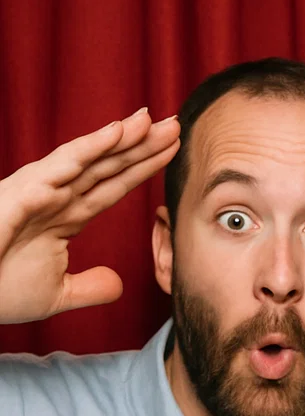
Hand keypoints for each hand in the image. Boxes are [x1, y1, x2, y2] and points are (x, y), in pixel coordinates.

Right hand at [0, 109, 179, 323]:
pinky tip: (114, 134)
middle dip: (140, 145)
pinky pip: (59, 167)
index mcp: (63, 216)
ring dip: (119, 138)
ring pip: (87, 159)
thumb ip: (90, 287)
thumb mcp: (56, 294)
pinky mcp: (20, 194)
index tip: (172, 151)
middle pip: (106, 166)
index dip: (142, 169)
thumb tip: (118, 284)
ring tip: (149, 120)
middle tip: (174, 124)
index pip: (112, 187)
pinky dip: (88, 150)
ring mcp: (36, 191)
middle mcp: (53, 197)